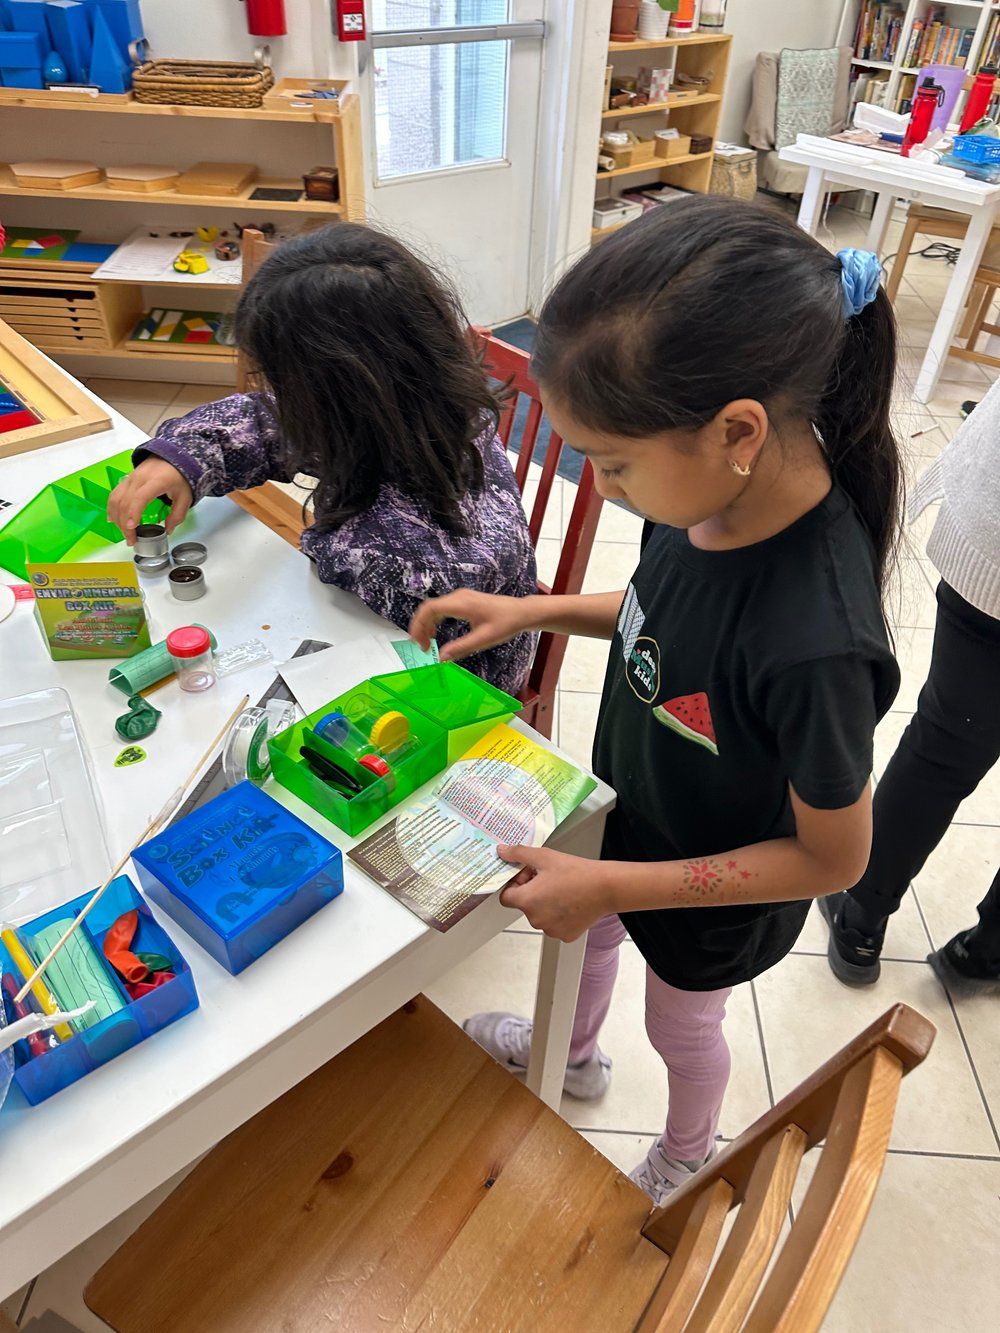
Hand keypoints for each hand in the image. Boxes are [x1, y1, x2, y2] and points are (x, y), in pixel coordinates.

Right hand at [107, 457, 193, 545]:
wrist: (173, 457)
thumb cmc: (179, 475)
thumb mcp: (185, 497)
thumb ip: (177, 515)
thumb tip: (168, 530)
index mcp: (157, 481)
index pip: (140, 498)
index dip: (133, 513)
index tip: (131, 528)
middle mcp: (140, 478)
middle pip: (125, 502)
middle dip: (125, 524)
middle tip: (131, 540)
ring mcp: (131, 477)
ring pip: (116, 499)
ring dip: (117, 518)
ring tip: (124, 533)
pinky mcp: (126, 479)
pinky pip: (115, 494)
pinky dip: (111, 508)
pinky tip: (113, 519)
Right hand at [408, 590, 535, 661]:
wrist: (521, 612)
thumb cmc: (505, 624)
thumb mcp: (483, 639)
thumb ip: (461, 648)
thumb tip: (441, 658)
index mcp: (461, 603)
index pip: (430, 609)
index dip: (419, 625)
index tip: (417, 643)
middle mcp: (458, 597)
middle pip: (429, 608)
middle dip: (420, 627)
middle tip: (421, 647)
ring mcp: (461, 597)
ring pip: (434, 608)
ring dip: (427, 625)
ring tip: (426, 643)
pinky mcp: (463, 601)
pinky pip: (442, 608)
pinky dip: (435, 621)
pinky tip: (435, 634)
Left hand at [498, 845, 612, 941]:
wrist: (605, 888)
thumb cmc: (577, 873)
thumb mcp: (544, 857)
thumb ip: (519, 854)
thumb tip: (502, 851)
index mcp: (528, 901)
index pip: (506, 897)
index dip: (514, 884)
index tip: (527, 876)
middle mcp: (536, 919)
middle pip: (524, 905)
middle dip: (532, 891)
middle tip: (548, 878)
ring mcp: (551, 930)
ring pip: (540, 915)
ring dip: (545, 903)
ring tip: (562, 889)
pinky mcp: (565, 935)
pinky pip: (554, 924)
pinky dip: (558, 915)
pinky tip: (570, 901)